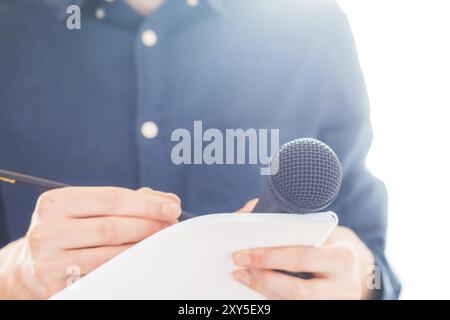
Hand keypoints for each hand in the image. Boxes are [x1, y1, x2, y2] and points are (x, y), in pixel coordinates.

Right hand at [0, 187, 180, 298]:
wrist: (31, 266)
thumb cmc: (71, 230)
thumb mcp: (88, 209)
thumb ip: (128, 201)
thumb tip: (168, 200)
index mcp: (54, 203)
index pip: (110, 198)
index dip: (146, 203)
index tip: (172, 206)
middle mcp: (46, 231)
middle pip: (112, 226)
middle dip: (149, 225)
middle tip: (172, 225)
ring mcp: (48, 261)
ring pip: (110, 253)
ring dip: (143, 247)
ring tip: (162, 241)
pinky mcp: (55, 286)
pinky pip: (103, 274)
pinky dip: (128, 265)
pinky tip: (142, 258)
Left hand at [232, 226, 375, 299]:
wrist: (356, 266)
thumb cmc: (331, 242)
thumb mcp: (322, 229)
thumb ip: (293, 223)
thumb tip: (249, 215)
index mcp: (343, 257)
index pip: (301, 258)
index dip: (268, 257)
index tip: (243, 253)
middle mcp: (344, 285)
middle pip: (296, 289)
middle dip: (263, 277)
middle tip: (239, 265)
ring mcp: (335, 302)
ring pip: (292, 302)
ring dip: (263, 289)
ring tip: (242, 275)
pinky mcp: (324, 309)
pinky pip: (292, 306)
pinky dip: (271, 296)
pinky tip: (256, 285)